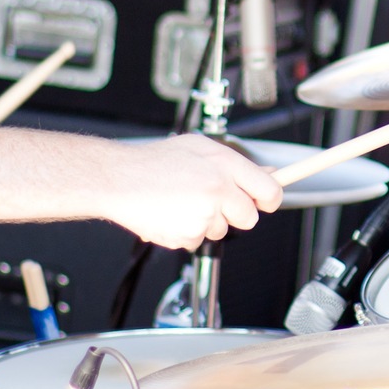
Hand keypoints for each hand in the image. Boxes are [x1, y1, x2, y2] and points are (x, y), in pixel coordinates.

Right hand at [97, 136, 281, 251]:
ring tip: (182, 202)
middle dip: (235, 213)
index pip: (270, 191)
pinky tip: (172, 214)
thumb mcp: (200, 148)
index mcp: (225, 165)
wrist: (118, 179)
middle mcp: (218, 190)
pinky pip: (198, 240)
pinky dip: (187, 232)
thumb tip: (269, 173)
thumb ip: (235, 163)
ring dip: (208, 222)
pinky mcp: (188, 236)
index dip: (269, 199)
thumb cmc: (155, 161)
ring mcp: (204, 215)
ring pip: (221, 230)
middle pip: (249, 218)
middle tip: (211, 200)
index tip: (265, 201)